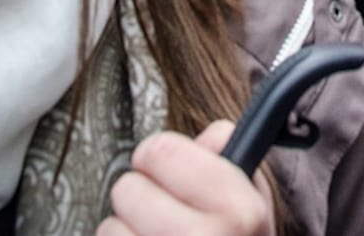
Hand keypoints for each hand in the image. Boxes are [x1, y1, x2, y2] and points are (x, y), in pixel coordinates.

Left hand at [97, 121, 274, 235]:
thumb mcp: (254, 208)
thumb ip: (231, 162)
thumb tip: (209, 137)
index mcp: (236, 211)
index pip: (161, 149)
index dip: (161, 157)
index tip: (167, 169)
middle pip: (127, 188)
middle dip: (141, 199)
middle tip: (164, 216)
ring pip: (109, 228)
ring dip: (128, 235)